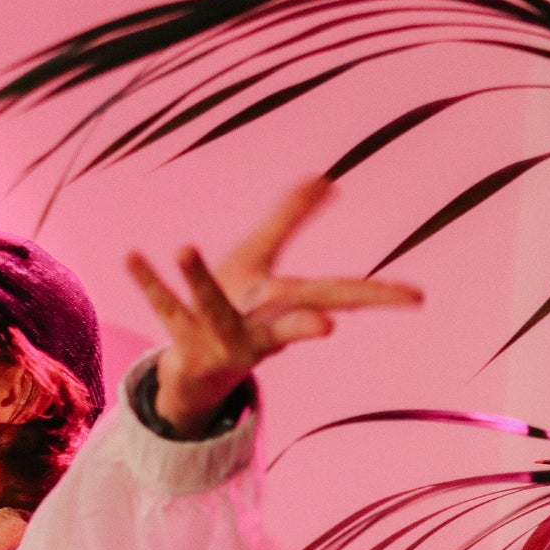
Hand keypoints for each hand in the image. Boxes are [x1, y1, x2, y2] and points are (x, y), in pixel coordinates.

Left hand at [127, 177, 420, 436]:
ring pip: (210, 309)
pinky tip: (131, 255)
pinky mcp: (180, 338)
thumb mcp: (262, 260)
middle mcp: (257, 328)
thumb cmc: (237, 308)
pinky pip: (164, 306)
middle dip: (308, 323)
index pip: (339, 296)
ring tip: (184, 246)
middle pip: (286, 320)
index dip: (378, 296)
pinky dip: (148, 282)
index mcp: (284, 305)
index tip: (417, 298)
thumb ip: (290, 217)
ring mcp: (217, 337)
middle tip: (329, 327)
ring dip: (198, 280)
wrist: (196, 372)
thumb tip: (324, 178)